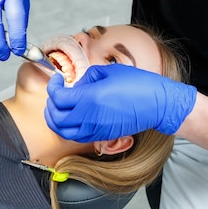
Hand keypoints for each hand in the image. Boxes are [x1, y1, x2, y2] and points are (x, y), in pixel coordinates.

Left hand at [45, 64, 196, 141]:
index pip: (57, 97)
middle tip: (55, 94)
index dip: (53, 87)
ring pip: (64, 132)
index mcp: (89, 98)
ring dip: (56, 120)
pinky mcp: (103, 136)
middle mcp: (89, 117)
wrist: (157, 103)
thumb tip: (76, 85)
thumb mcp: (108, 72)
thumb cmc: (137, 84)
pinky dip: (68, 129)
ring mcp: (96, 129)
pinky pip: (77, 137)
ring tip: (60, 108)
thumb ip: (87, 77)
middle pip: (56, 118)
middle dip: (50, 105)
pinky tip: (73, 117)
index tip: (57, 80)